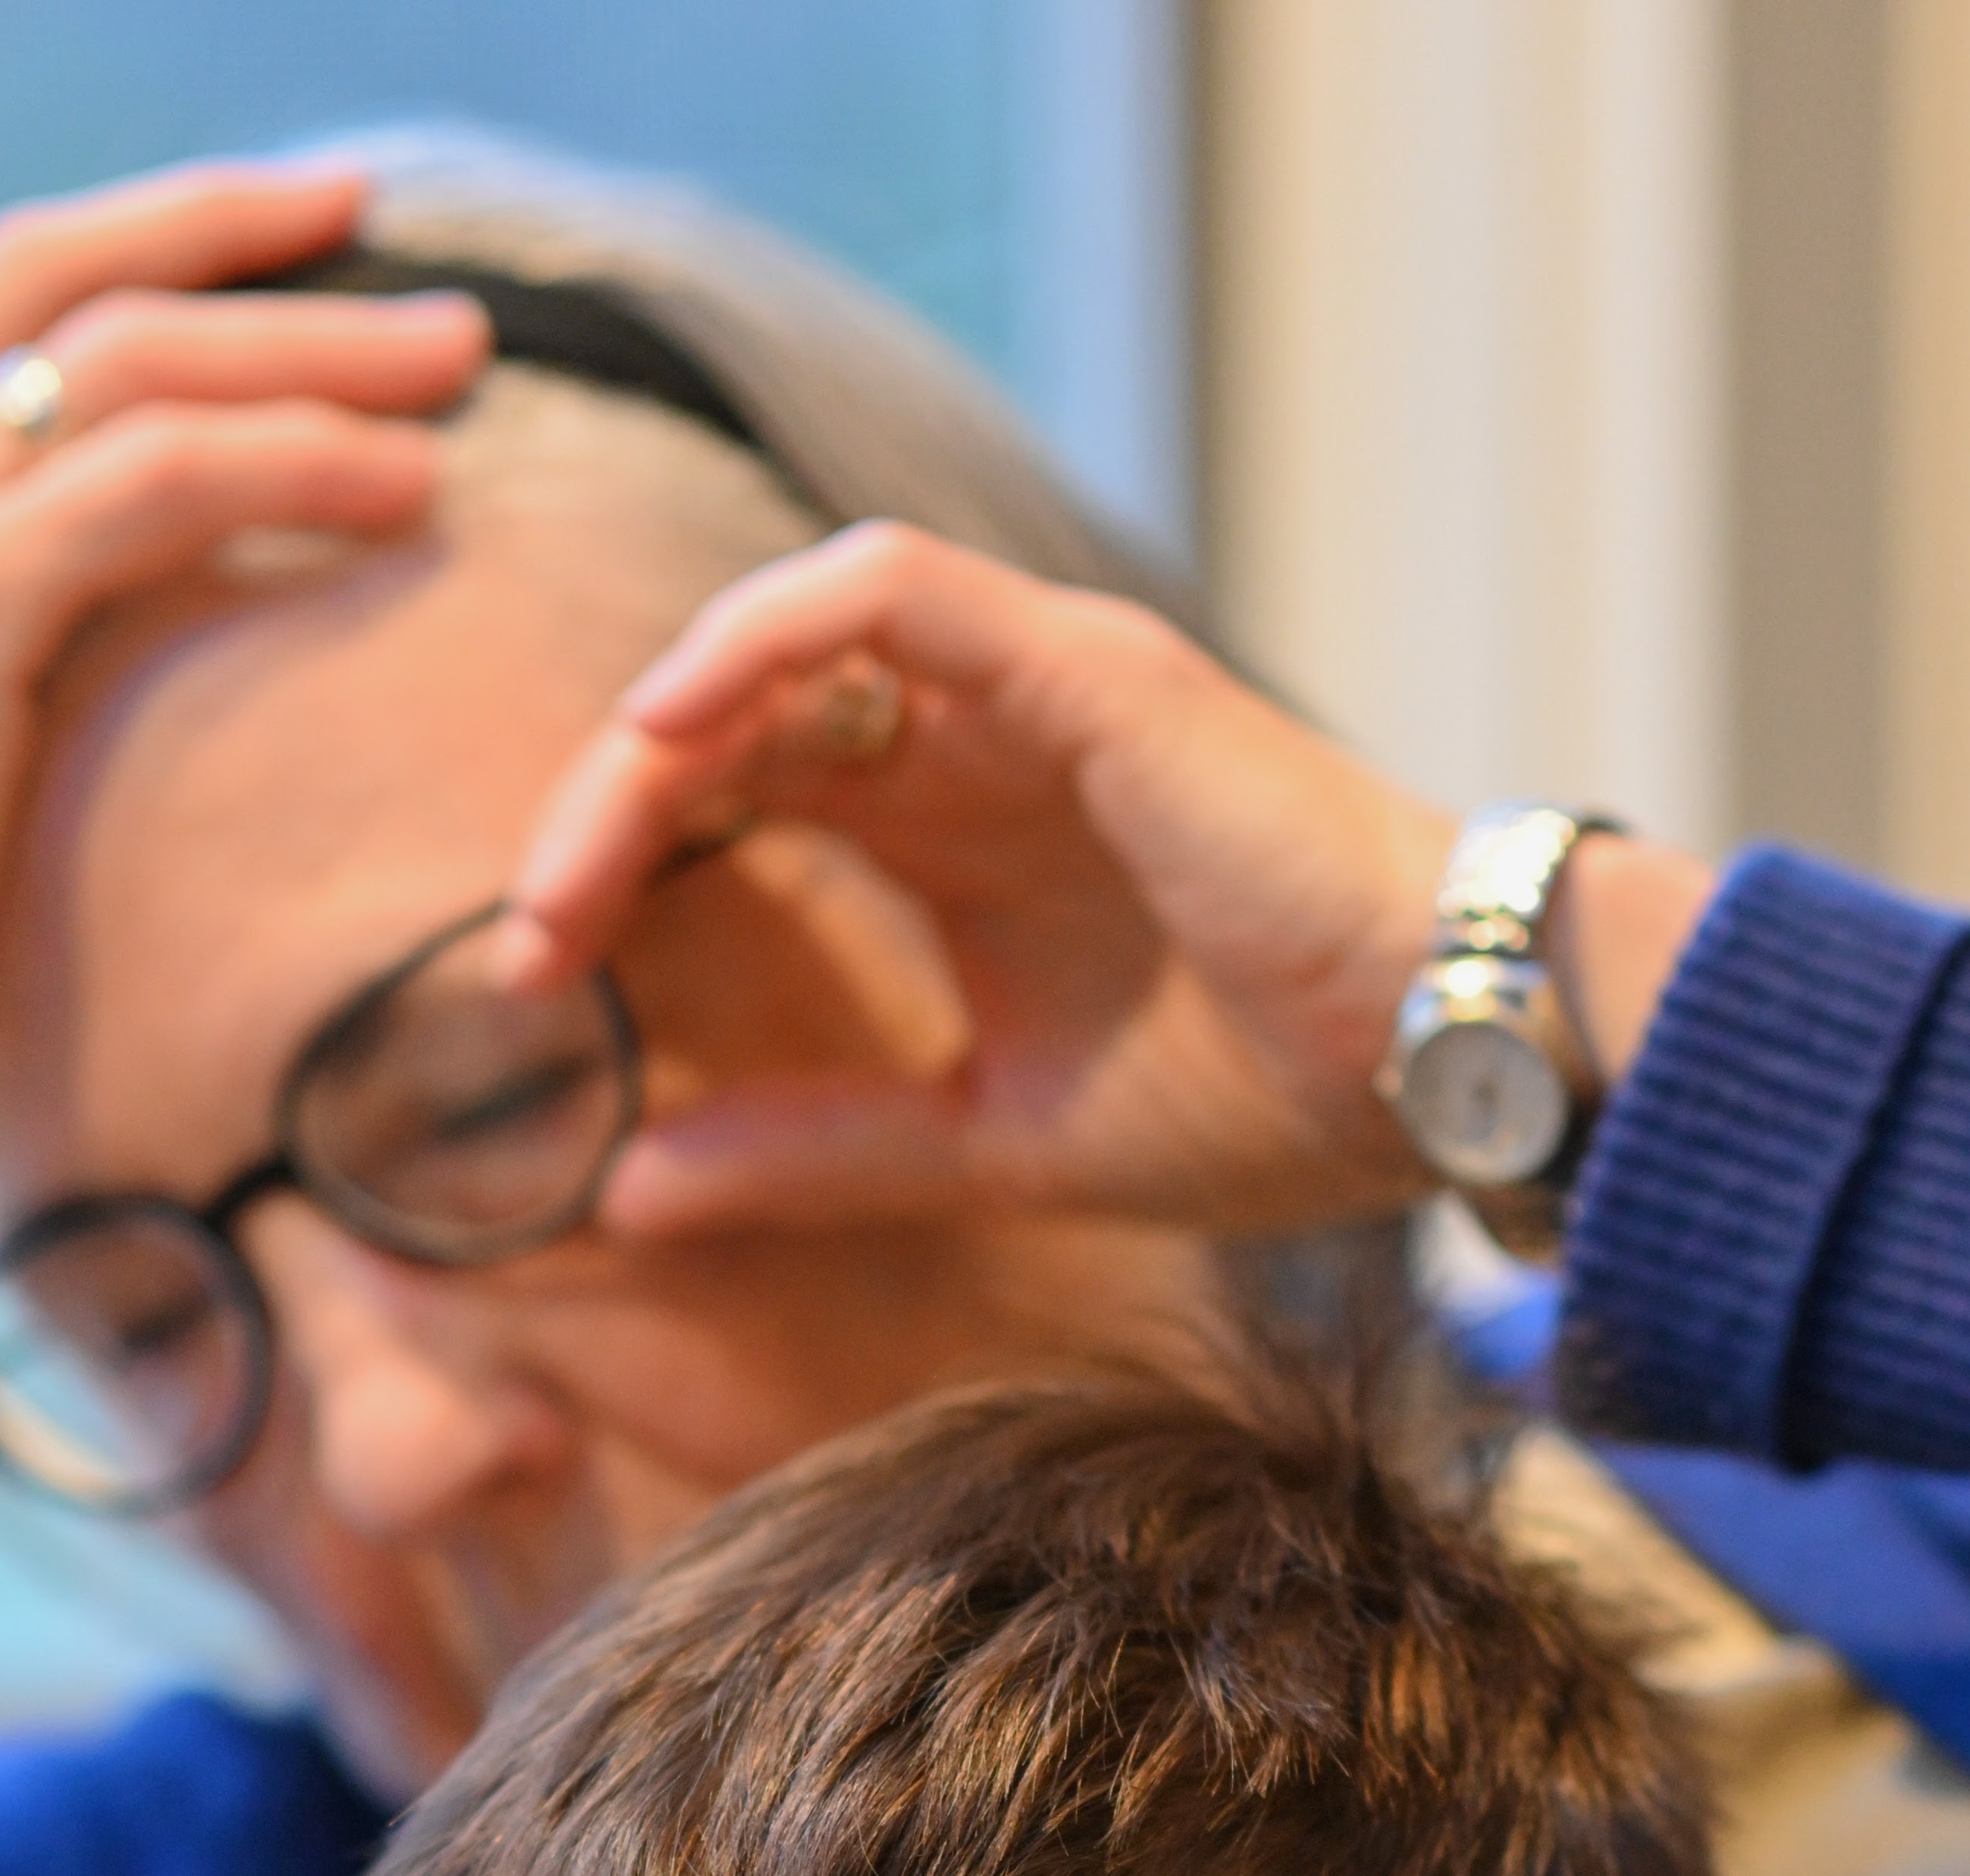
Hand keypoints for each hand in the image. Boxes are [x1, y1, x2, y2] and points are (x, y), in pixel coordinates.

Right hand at [0, 156, 486, 1149]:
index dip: (99, 255)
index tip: (227, 254)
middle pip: (47, 273)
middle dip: (220, 231)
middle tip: (366, 219)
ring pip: (130, 358)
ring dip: (309, 345)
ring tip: (454, 356)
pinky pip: (159, 481)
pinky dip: (297, 461)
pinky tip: (406, 485)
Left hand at [500, 523, 1453, 1243]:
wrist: (1439, 1067)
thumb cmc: (1268, 1099)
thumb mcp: (987, 1147)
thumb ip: (817, 1155)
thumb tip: (626, 1193)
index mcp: (959, 836)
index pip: (738, 796)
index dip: (620, 866)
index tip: (543, 982)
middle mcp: (981, 742)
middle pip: (733, 720)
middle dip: (604, 815)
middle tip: (530, 940)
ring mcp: (1030, 690)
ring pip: (785, 644)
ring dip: (656, 735)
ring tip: (579, 853)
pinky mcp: (1083, 668)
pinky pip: (886, 589)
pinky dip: (762, 637)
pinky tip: (674, 730)